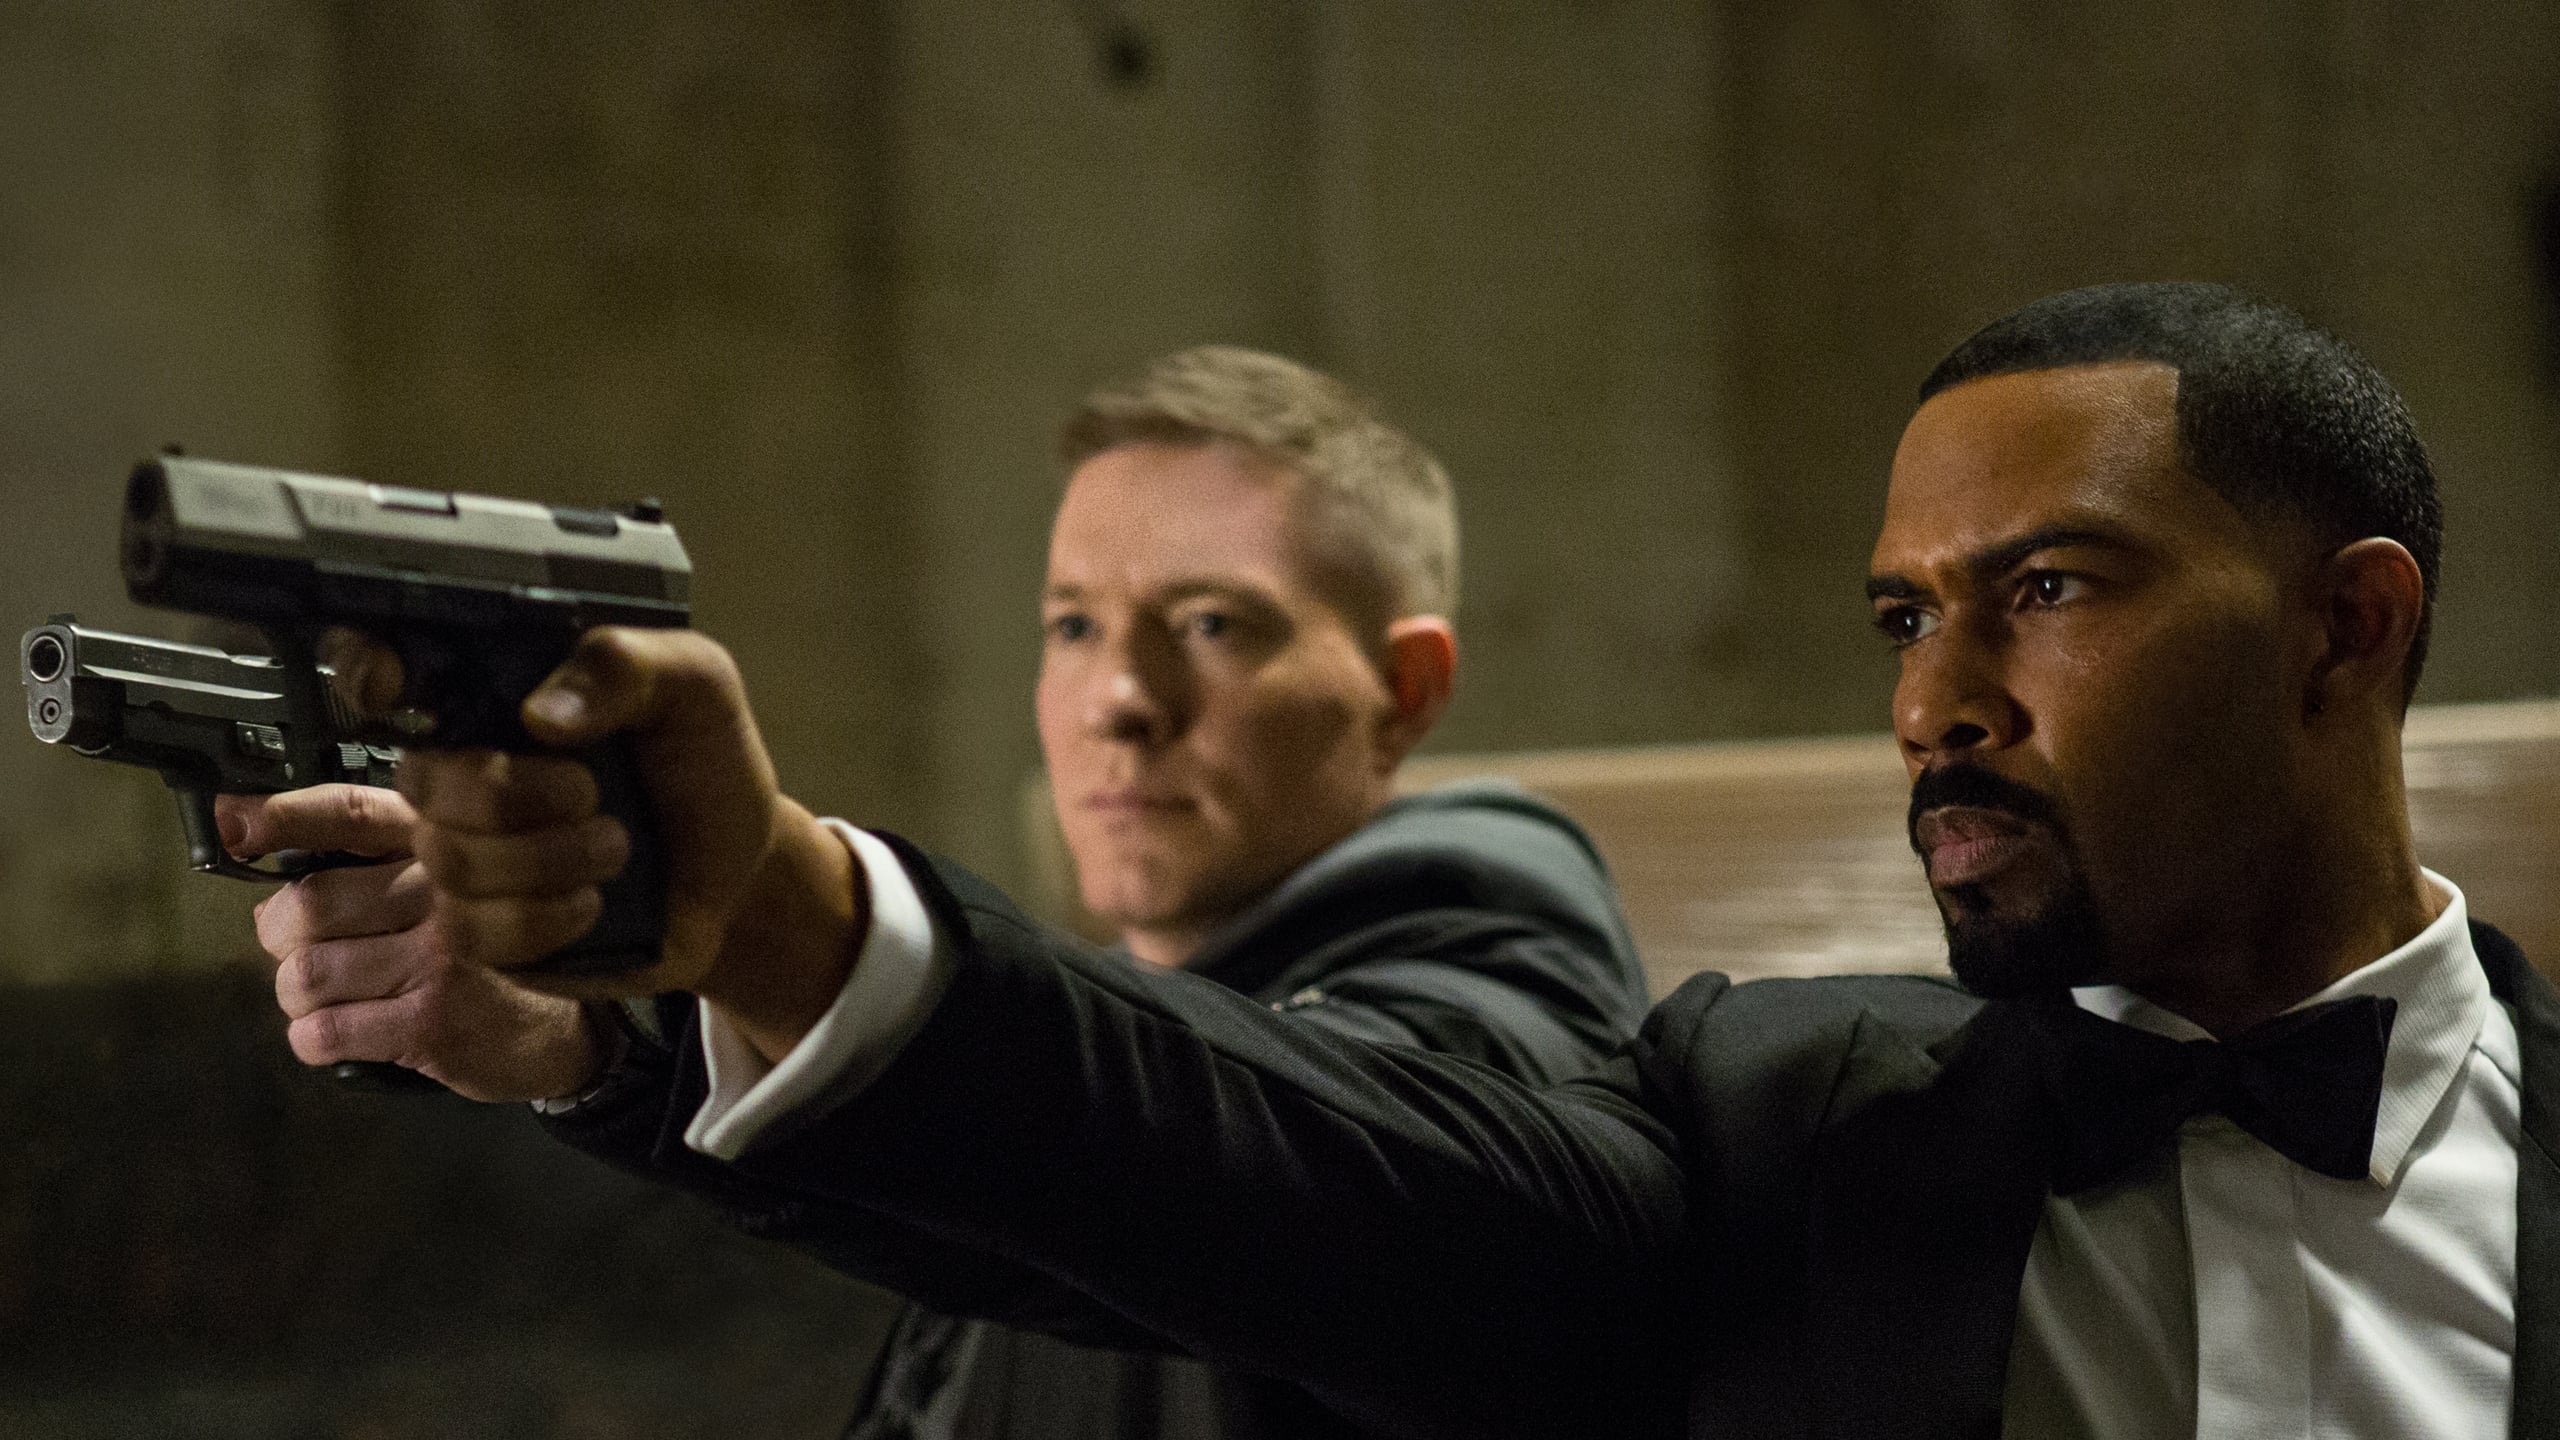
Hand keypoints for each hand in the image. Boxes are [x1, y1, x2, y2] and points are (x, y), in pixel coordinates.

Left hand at [217, 784, 604, 1102]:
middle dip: (283, 938)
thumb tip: (265, 889)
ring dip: (298, 995)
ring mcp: (440, 955)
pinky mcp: (433, 1021)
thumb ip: (369, 868)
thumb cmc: (491, 954)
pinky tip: (345, 1033)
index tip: (232, 824)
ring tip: (332, 997)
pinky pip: (325, 1030)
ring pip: (305, 974)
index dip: (282, 816)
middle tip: (307, 951)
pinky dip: (314, 1038)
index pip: (349, 814)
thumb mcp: (451, 886)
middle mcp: (445, 889)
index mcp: (442, 843)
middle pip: (306, 904)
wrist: (567, 1029)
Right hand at [387, 627, 866, 1060]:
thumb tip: (542, 713)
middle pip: (424, 781)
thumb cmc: (705, 771)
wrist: (738, 874)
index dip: (365, 670)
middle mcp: (464, 775)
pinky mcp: (485, 932)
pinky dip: (545, 918)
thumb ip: (628, 667)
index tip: (388, 684)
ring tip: (617, 849)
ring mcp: (466, 856)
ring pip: (451, 860)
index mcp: (497, 702)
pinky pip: (473, 929)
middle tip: (593, 794)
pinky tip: (592, 904)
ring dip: (549, 858)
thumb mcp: (696, 689)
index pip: (387, 671)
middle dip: (513, 794)